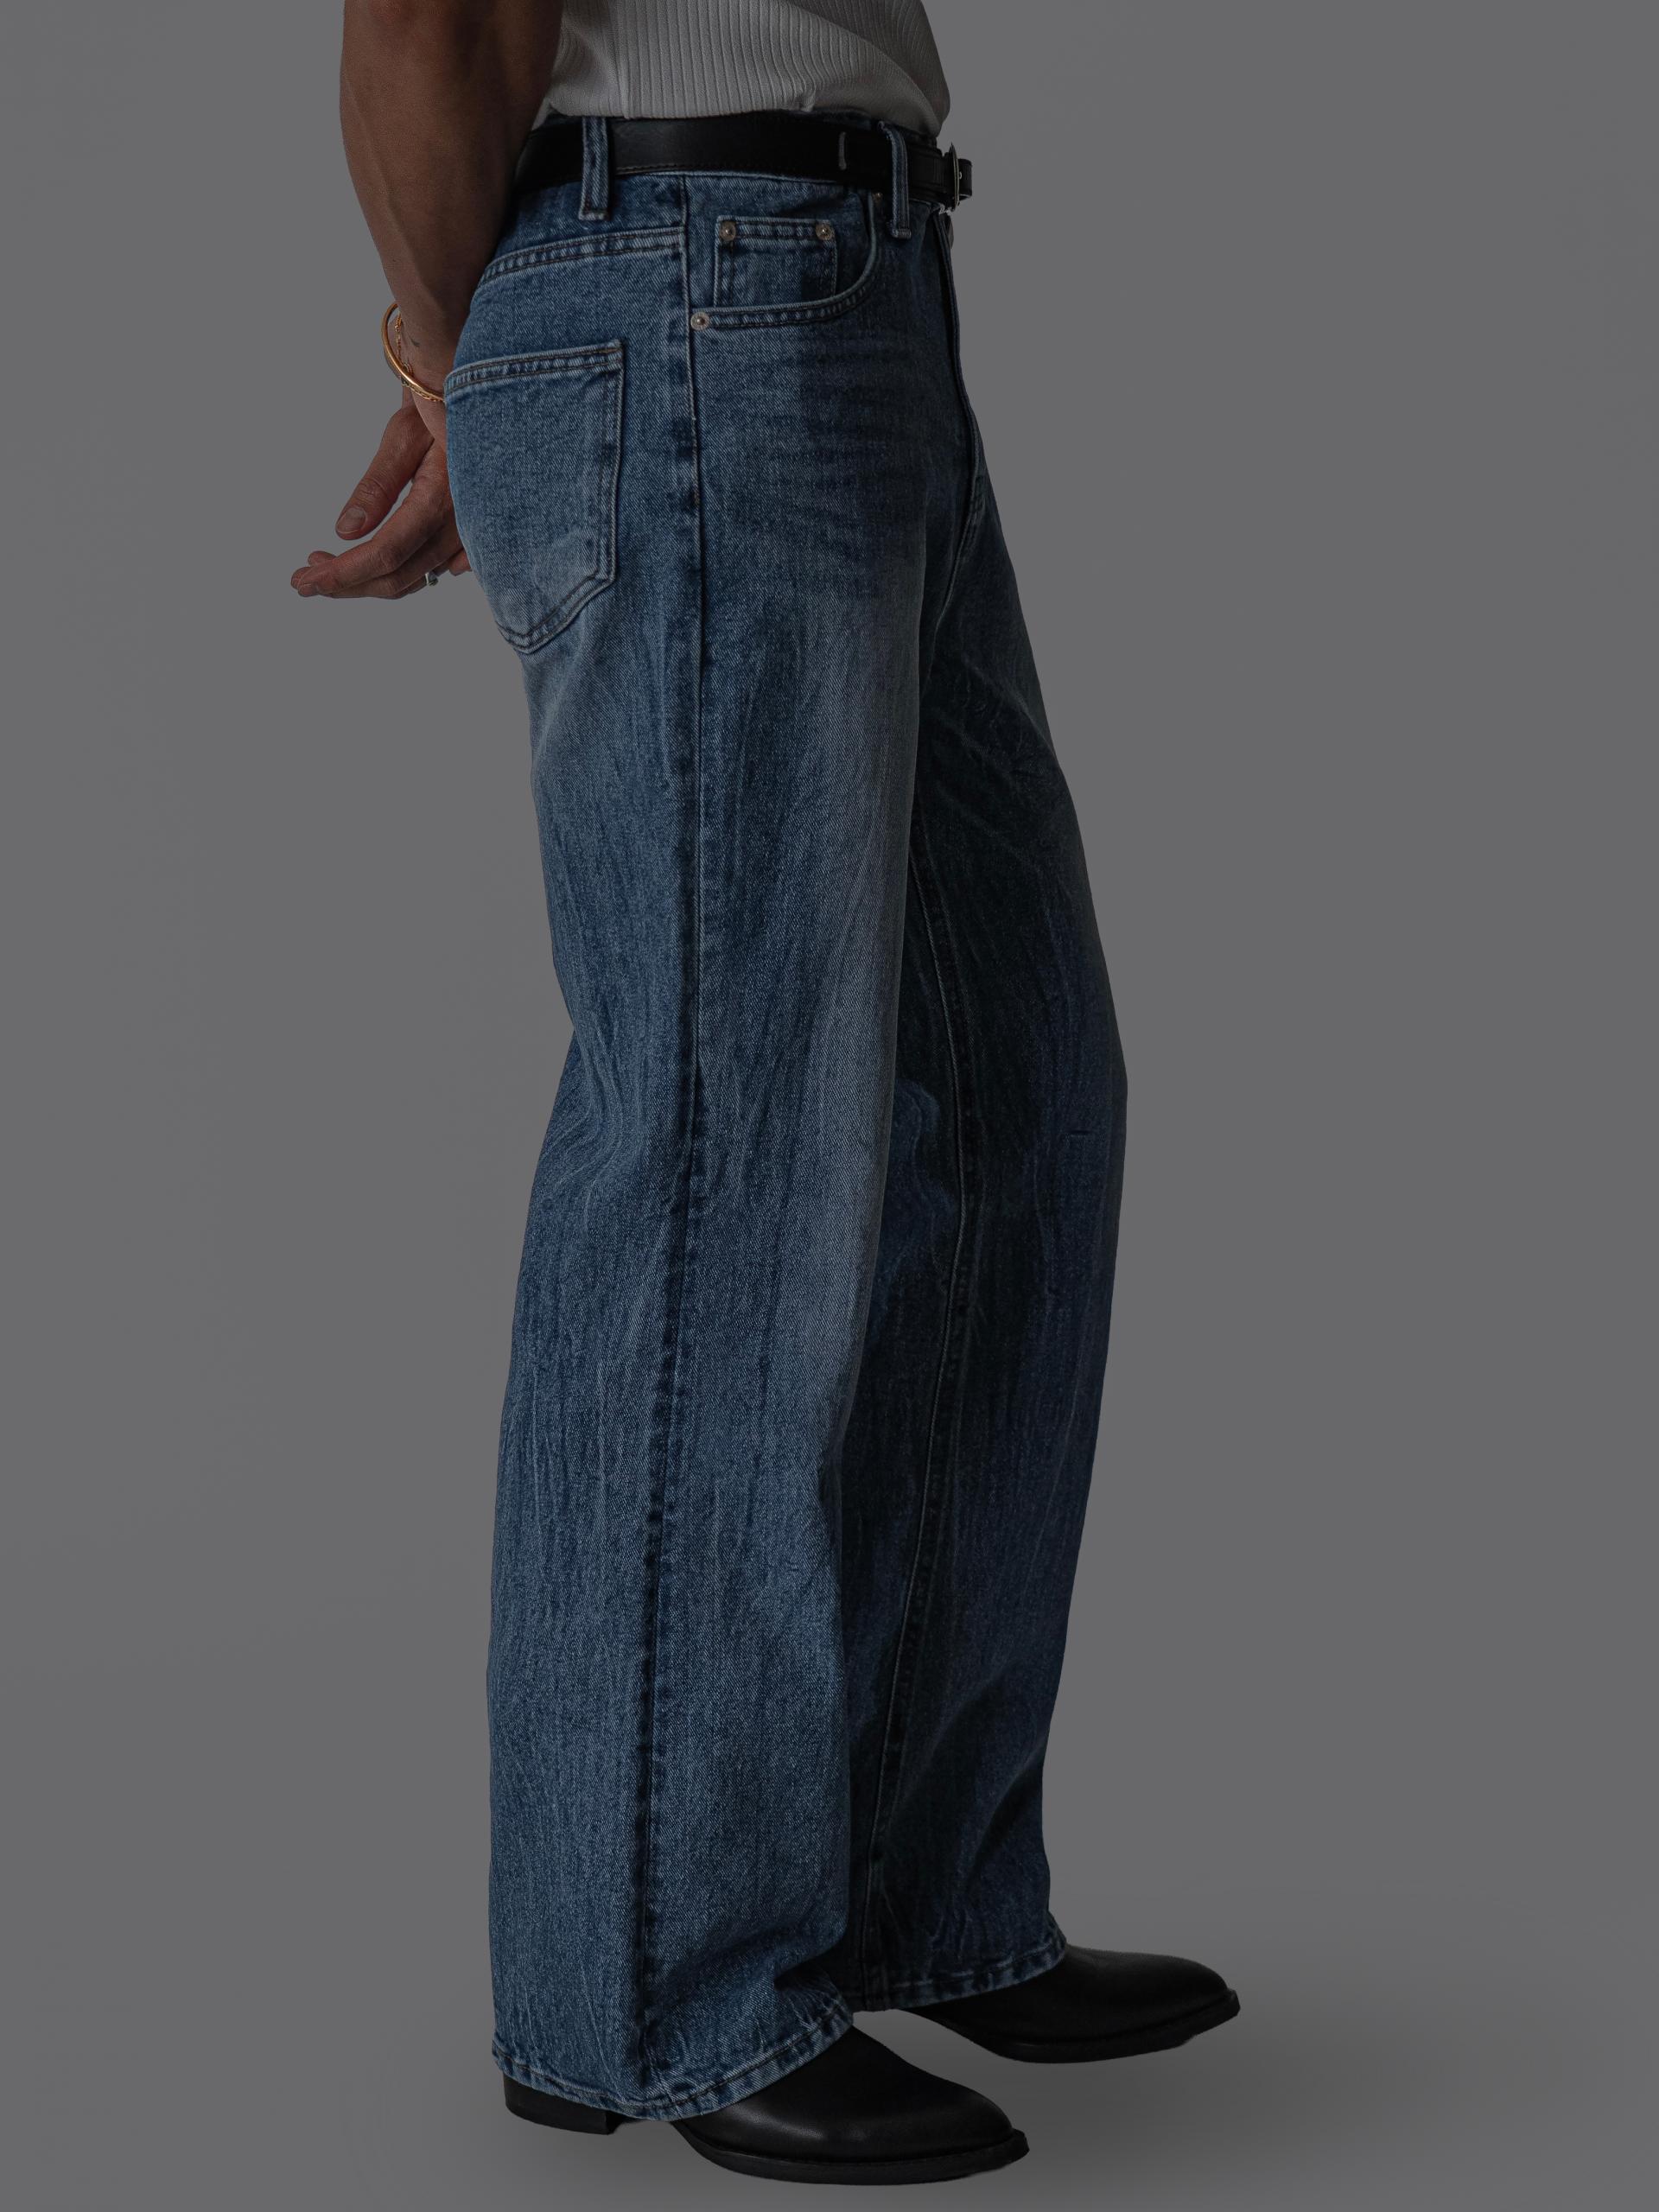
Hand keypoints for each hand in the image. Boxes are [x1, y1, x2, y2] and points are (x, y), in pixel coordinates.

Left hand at [291, 391, 469, 602]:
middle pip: (396, 578)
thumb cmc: (435, 408)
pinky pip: (430, 571)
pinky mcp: (467, 539)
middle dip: (346, 584)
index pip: (386, 554)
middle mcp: (459, 529)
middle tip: (304, 579)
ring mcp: (467, 538)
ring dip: (366, 580)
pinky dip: (396, 574)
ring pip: (411, 579)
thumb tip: (346, 531)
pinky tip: (369, 564)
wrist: (474, 401)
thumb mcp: (402, 437)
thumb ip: (378, 486)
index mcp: (441, 502)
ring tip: (327, 565)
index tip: (306, 581)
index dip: (343, 573)